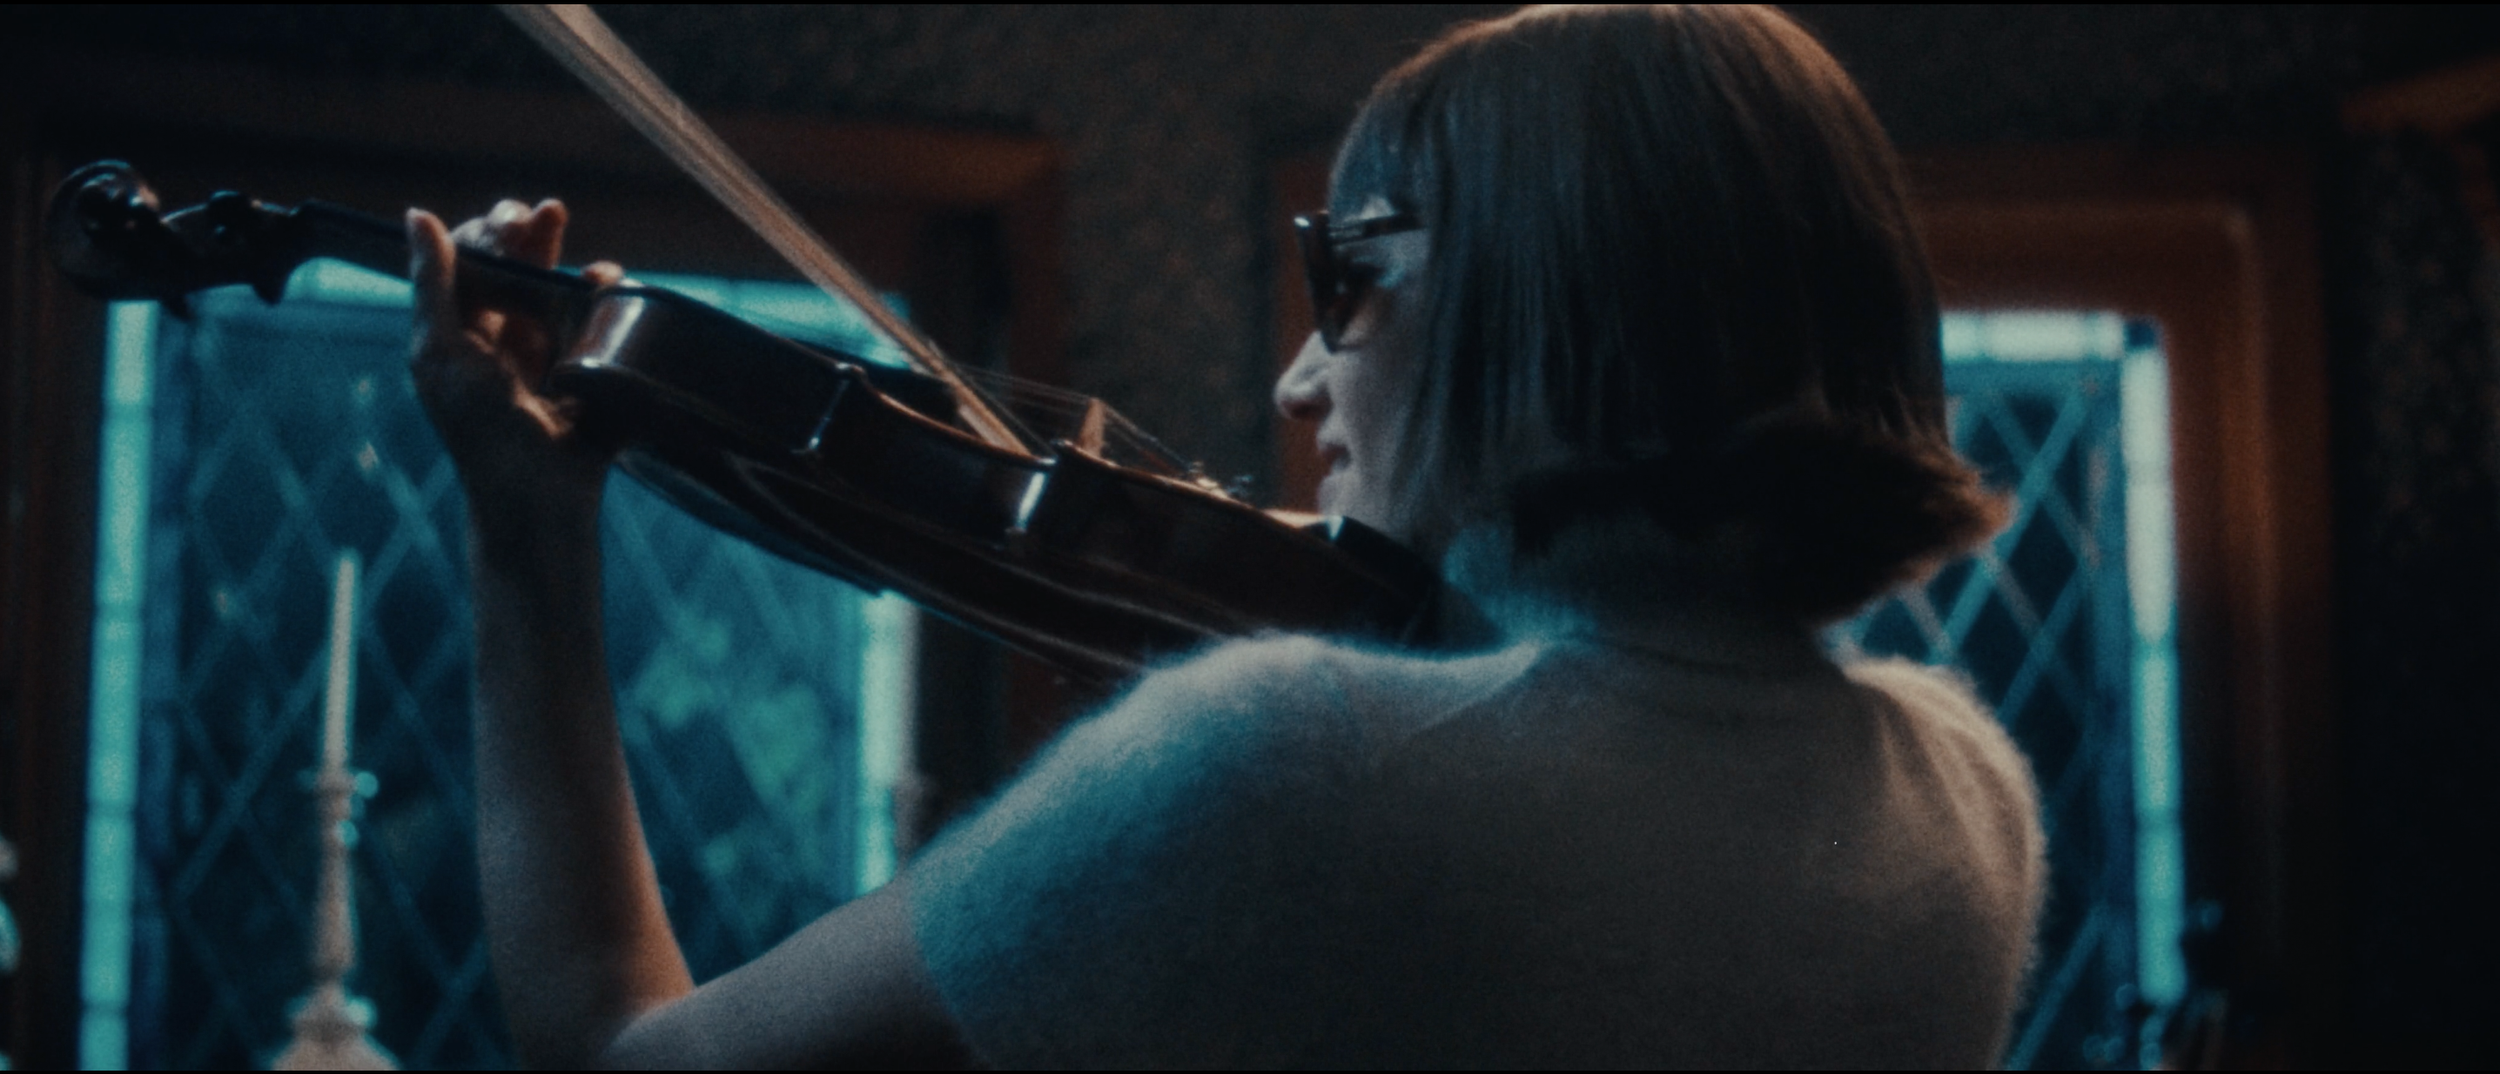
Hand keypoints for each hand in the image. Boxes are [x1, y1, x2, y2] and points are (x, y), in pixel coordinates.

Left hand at [406, 199, 625, 529]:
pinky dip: (602, 289)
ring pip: (554, 279)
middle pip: (512, 262)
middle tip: (545, 213)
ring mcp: (546, 345)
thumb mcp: (441, 351)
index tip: (507, 225)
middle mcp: (500, 332)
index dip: (485, 233)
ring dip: (562, 252)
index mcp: (457, 328)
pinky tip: (602, 281)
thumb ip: (431, 284)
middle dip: (526, 231)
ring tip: (571, 237)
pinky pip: (596, 313)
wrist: (541, 492)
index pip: (466, 259)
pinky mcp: (587, 363)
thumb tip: (416, 216)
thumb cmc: (479, 428)